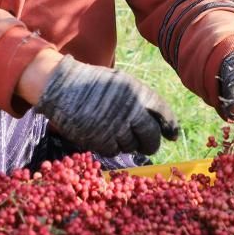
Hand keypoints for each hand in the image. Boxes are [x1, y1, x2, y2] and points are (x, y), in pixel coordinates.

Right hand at [33, 56, 179, 156]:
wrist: (61, 86)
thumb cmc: (92, 84)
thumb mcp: (121, 83)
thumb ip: (140, 101)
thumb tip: (162, 125)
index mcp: (138, 92)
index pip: (163, 113)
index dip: (170, 127)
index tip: (172, 136)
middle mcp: (130, 110)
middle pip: (151, 137)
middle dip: (151, 144)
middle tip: (146, 145)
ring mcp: (115, 126)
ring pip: (132, 146)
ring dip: (128, 144)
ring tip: (115, 132)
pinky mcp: (100, 140)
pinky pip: (114, 151)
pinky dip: (111, 147)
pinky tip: (103, 135)